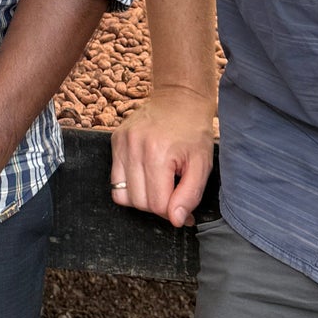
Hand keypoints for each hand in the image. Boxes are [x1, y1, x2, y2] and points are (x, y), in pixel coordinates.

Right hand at [109, 86, 215, 226]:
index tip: (184, 207)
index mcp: (158, 152)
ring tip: (158, 185)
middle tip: (173, 194)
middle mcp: (134, 146)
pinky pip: (115, 179)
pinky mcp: (115, 140)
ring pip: (123, 195)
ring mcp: (121, 142)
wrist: (179, 97)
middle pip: (139, 202)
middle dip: (158, 206)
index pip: (157, 204)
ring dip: (142, 198)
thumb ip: (190, 195)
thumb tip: (176, 220)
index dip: (173, 211)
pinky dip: (130, 185)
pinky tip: (146, 175)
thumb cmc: (194, 131)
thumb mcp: (202, 164)